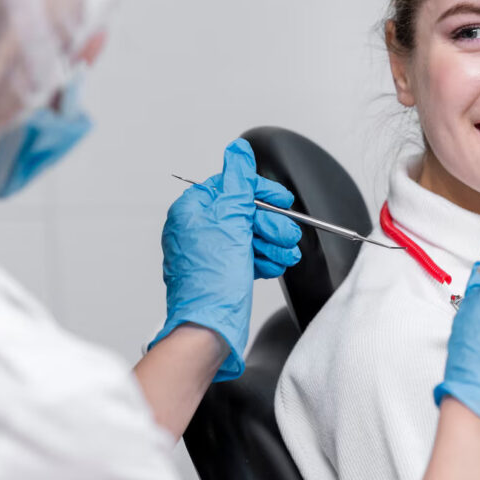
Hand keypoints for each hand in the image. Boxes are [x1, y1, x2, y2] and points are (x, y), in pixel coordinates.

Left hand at [149, 138, 301, 380]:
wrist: (208, 328)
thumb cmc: (212, 281)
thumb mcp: (230, 221)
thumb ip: (237, 182)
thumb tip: (237, 150)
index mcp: (192, 212)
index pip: (231, 187)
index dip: (260, 193)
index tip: (281, 201)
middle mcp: (197, 231)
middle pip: (244, 212)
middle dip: (270, 224)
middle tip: (286, 235)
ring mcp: (209, 254)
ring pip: (250, 236)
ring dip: (272, 243)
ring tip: (284, 255)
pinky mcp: (222, 273)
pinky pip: (248, 256)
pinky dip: (264, 258)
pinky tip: (274, 265)